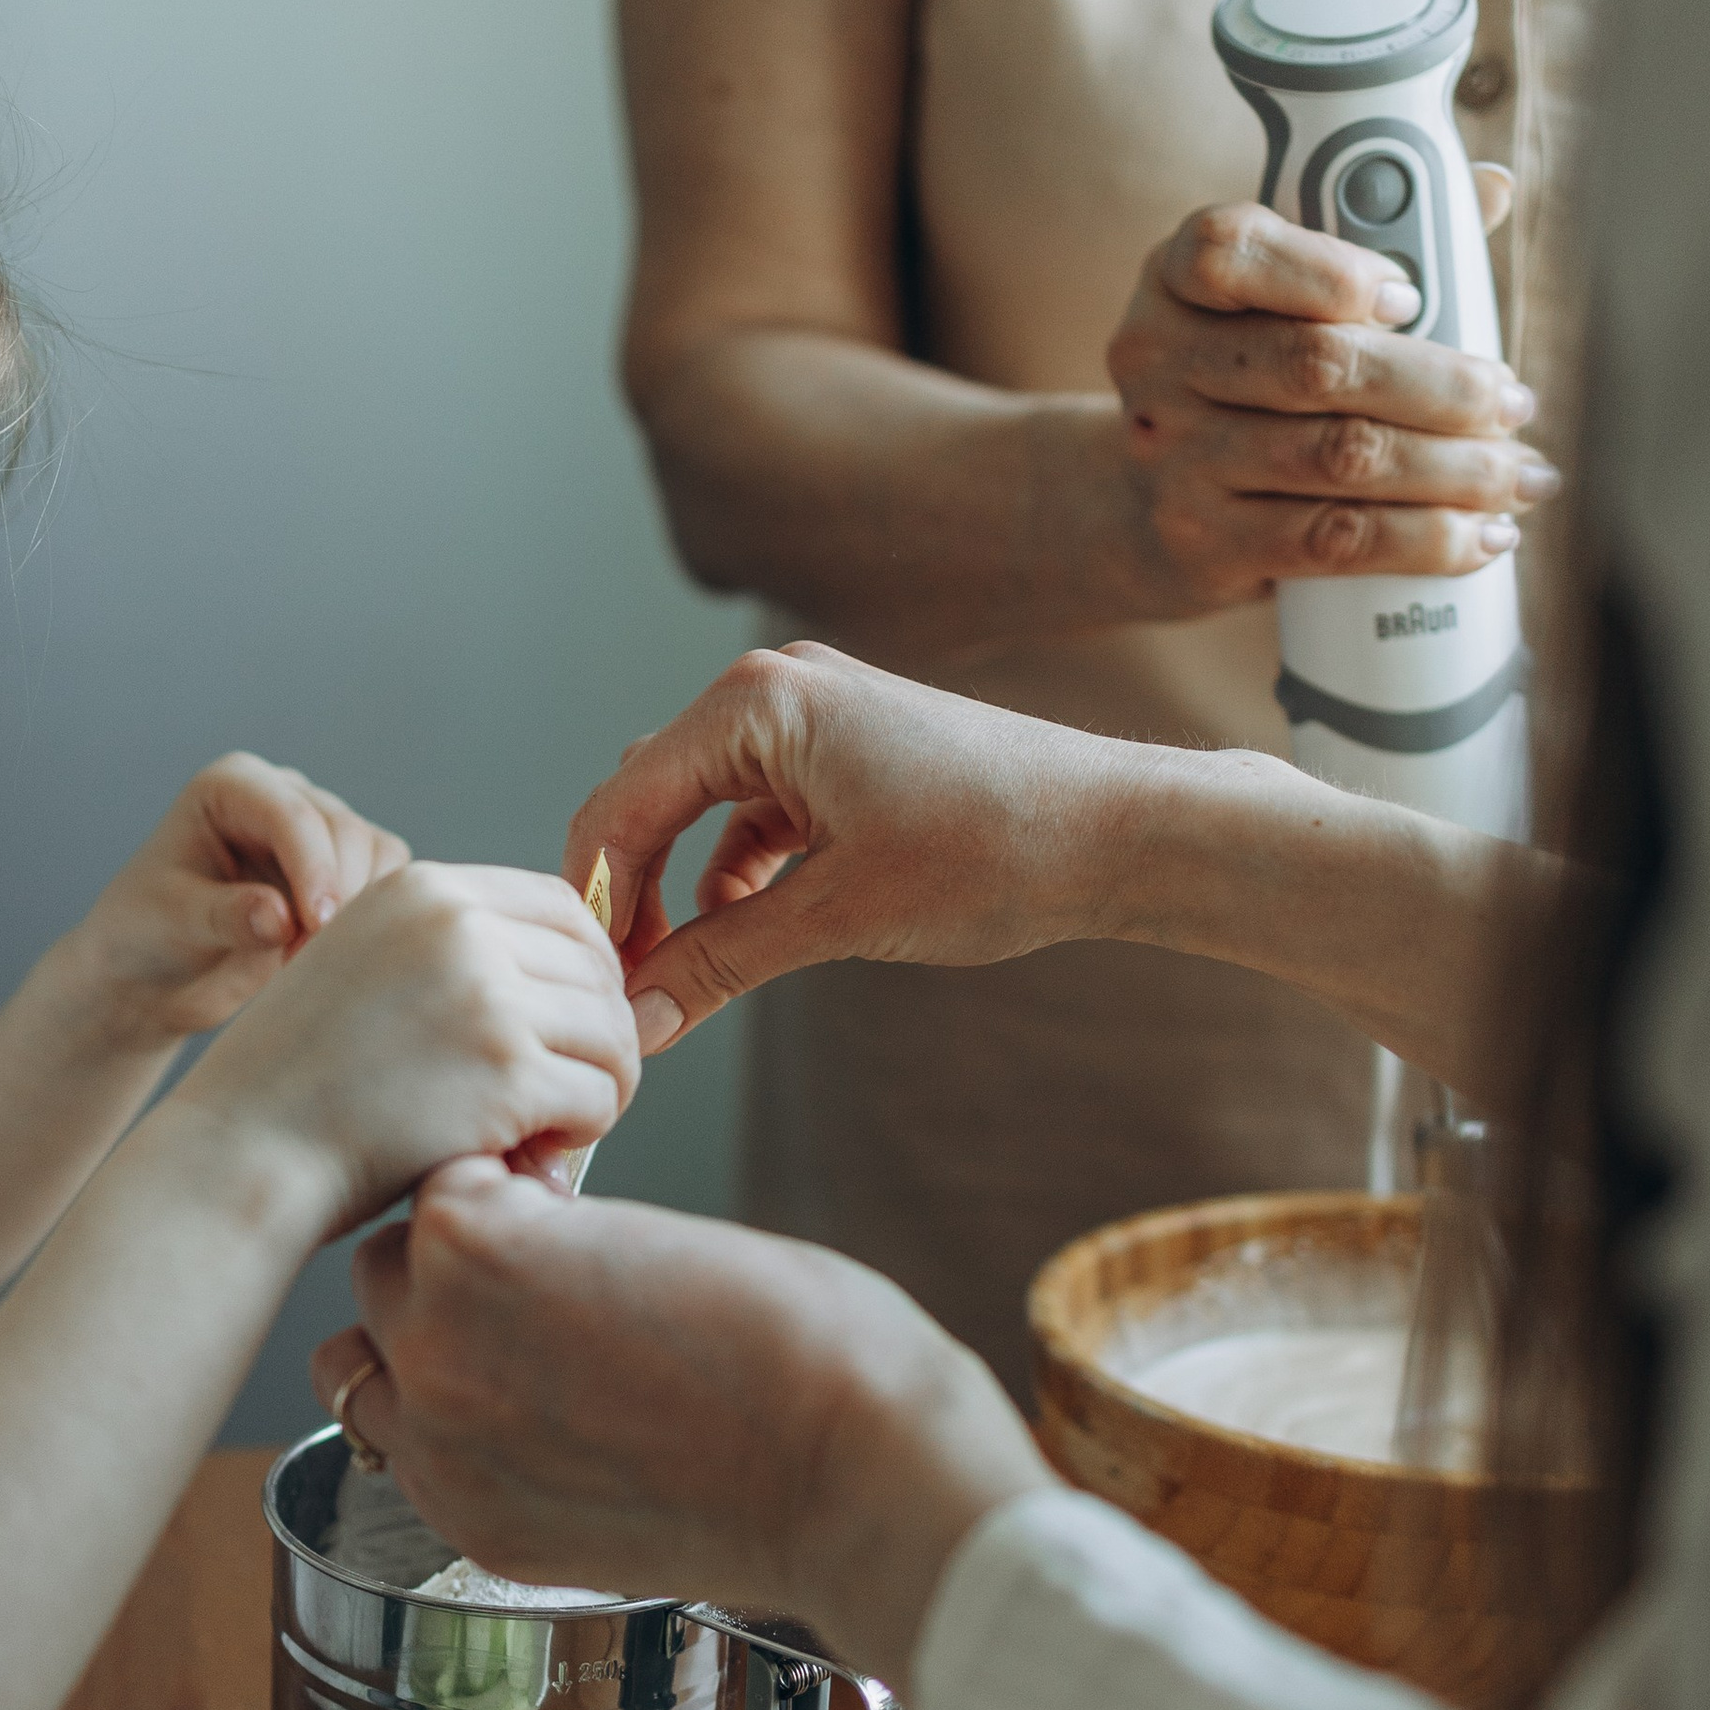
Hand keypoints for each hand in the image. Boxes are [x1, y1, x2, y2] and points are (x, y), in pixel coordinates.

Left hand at [74, 755, 407, 1048]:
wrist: (156, 975)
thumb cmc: (147, 934)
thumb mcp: (170, 923)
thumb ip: (225, 916)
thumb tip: (281, 918)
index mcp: (232, 786)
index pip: (291, 814)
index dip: (313, 868)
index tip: (317, 926)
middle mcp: (282, 794)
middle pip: (344, 831)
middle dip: (335, 896)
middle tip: (304, 957)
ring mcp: (318, 830)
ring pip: (377, 853)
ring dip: (358, 908)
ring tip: (306, 956)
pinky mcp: (343, 869)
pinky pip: (387, 882)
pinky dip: (372, 917)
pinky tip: (328, 951)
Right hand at [179, 863, 637, 1238]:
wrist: (244, 1153)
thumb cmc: (303, 1086)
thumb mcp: (368, 970)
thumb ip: (455, 955)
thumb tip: (589, 977)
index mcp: (423, 889)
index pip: (564, 907)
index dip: (589, 970)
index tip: (575, 1024)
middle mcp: (458, 925)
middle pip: (598, 970)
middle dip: (599, 1036)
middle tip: (565, 1091)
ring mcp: (486, 996)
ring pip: (612, 1034)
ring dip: (597, 1087)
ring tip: (546, 1125)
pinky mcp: (505, 1073)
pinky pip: (598, 1096)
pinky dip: (581, 1132)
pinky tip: (530, 1151)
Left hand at [310, 1160, 1045, 1682]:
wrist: (855, 1475)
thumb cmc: (795, 1337)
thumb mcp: (650, 1225)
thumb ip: (546, 1235)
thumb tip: (508, 1245)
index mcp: (471, 1243)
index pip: (433, 1188)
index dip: (501, 1192)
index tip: (558, 1209)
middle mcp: (430, 1347)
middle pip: (386, 1273)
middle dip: (452, 1269)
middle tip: (549, 1287)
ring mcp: (445, 1452)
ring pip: (369, 1374)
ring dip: (425, 1356)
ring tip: (527, 1360)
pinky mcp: (476, 1529)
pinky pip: (413, 1462)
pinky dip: (455, 1438)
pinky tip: (543, 1427)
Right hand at [562, 642, 1136, 1047]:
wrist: (1119, 833)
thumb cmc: (994, 851)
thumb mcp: (838, 916)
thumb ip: (721, 962)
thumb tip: (638, 1018)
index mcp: (755, 704)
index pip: (622, 801)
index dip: (596, 899)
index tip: (591, 983)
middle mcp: (774, 691)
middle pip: (650, 796)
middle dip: (630, 893)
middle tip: (626, 986)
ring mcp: (812, 718)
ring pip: (700, 808)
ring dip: (681, 889)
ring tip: (677, 975)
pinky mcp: (845, 754)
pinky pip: (754, 814)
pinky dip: (735, 874)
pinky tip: (740, 933)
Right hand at [1104, 184, 1554, 610]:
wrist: (1158, 512)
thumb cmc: (1254, 385)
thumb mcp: (1283, 302)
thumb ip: (1377, 241)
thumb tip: (1493, 189)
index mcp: (1176, 277)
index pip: (1229, 251)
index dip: (1328, 270)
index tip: (1411, 295)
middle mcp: (1159, 362)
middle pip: (1315, 362)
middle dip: (1441, 386)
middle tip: (1514, 402)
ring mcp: (1172, 456)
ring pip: (1342, 456)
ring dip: (1456, 469)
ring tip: (1521, 474)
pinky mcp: (1201, 541)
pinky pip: (1334, 539)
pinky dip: (1426, 539)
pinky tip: (1481, 536)